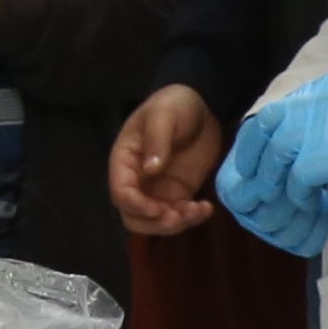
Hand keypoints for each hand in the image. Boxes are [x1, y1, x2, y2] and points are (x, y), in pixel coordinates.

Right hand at [112, 85, 230, 237]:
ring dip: (175, 224)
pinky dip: (191, 218)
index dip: (136, 206)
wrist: (201, 104)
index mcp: (125, 161)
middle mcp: (137, 180)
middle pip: (133, 216)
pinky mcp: (178, 193)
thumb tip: (150, 170)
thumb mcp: (163, 115)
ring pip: (156, 222)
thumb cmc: (174, 104)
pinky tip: (206, 208)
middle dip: (154, 223)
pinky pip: (179, 215)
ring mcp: (158, 189)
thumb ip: (157, 141)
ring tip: (197, 211)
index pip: (121, 192)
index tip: (158, 209)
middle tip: (178, 217)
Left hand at [217, 68, 327, 255]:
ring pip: (272, 159)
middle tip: (260, 188)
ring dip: (275, 185)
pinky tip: (313, 208)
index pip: (275, 111)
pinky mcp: (326, 155)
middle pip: (261, 129)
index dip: (262, 140)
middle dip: (253, 160)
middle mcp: (313, 101)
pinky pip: (295, 181)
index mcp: (323, 88)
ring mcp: (316, 126)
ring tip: (288, 204)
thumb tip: (326, 139)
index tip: (263, 163)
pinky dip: (298, 199)